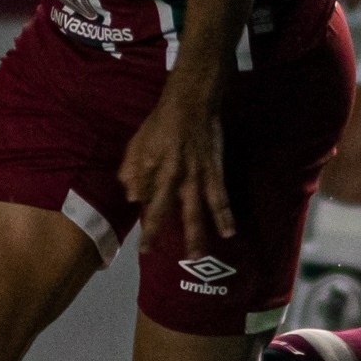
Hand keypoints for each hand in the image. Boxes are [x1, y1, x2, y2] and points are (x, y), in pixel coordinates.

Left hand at [120, 82, 232, 260]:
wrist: (190, 104)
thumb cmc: (159, 123)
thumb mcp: (137, 143)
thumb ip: (131, 170)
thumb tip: (131, 198)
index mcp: (151, 168)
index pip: (145, 203)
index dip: (146, 226)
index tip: (144, 248)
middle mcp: (172, 175)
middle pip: (166, 210)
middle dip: (158, 233)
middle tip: (155, 256)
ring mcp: (195, 175)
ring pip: (196, 210)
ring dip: (197, 234)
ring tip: (196, 255)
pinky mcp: (214, 171)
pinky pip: (220, 198)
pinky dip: (225, 215)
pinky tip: (229, 231)